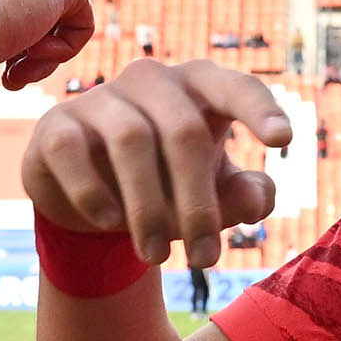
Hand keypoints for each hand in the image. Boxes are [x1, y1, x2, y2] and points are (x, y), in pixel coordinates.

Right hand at [22, 59, 293, 266]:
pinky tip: (109, 222)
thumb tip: (258, 199)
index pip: (235, 87)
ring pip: (131, 140)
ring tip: (157, 257)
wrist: (92, 202)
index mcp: (201, 88)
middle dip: (197, 203)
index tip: (284, 140)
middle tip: (206, 259)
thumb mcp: (213, 195)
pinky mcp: (57, 125)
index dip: (260, 109)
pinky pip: (74, 150)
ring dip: (149, 208)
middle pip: (183, 132)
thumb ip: (244, 196)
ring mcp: (101, 98)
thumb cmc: (169, 186)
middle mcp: (152, 81)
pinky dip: (94, 191)